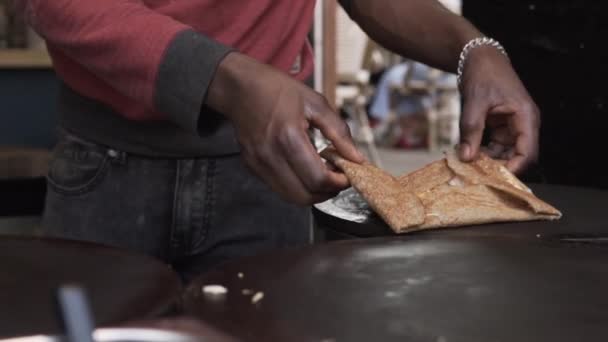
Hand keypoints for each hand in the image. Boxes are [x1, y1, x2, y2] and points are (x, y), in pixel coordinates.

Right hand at [207, 52, 363, 204]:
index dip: (338, 183)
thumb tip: (356, 157)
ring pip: (291, 197)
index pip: (317, 179)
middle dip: (326, 193)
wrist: (240, 86)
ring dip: (311, 192)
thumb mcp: (315, 103)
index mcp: (288, 137)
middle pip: (304, 196)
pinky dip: (295, 184)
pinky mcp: (251, 166)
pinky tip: (303, 168)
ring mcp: (258, 164)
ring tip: (321, 173)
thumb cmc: (276, 89)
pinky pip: (278, 187)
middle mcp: (270, 155)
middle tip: (336, 178)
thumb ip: (339, 132)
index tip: (347, 175)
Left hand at [458, 47, 540, 173]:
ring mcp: (512, 127)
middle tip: (476, 176)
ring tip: (468, 167)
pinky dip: (483, 153)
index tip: (496, 179)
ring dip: (488, 161)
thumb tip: (466, 158)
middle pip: (517, 156)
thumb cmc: (483, 75)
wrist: (480, 59)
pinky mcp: (500, 128)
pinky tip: (467, 156)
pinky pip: (494, 147)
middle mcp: (523, 125)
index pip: (527, 151)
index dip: (514, 168)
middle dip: (498, 167)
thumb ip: (471, 130)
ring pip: (504, 154)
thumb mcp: (475, 103)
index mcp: (526, 117)